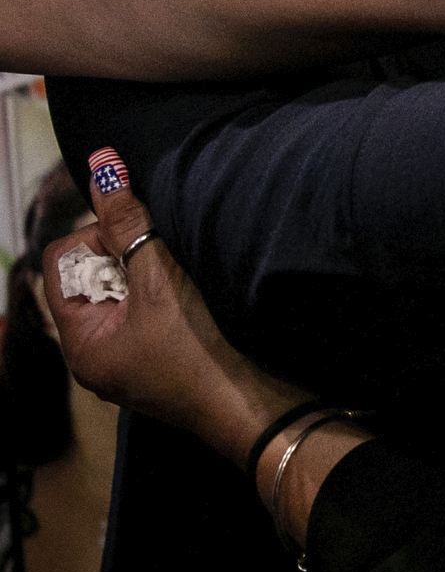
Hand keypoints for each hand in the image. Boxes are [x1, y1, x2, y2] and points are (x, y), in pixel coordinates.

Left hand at [44, 153, 308, 463]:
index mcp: (80, 341)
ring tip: (186, 279)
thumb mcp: (161, 282)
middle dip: (128, 254)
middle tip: (168, 262)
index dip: (97, 237)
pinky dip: (169, 291)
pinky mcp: (161, 358)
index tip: (141, 239)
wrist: (255, 406)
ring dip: (153, 271)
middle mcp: (96, 351)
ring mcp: (129, 357)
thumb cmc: (202, 351)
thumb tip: (101, 165)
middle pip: (92, 274)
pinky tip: (197, 295)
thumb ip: (129, 224)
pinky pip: (149, 308)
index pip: (62, 262)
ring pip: (125, 289)